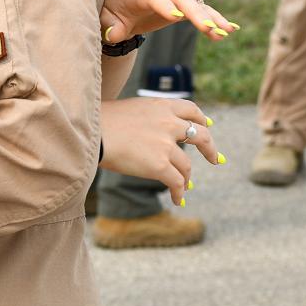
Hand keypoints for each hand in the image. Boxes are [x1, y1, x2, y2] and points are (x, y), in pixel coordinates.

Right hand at [100, 97, 221, 208]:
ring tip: (184, 187)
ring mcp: (166, 145)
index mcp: (160, 106)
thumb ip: (145, 118)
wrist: (90, 132)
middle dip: (210, 149)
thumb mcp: (127, 110)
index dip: (201, 119)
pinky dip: (179, 193)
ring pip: (186, 166)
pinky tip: (177, 200)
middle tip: (215, 159)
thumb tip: (146, 133)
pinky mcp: (160, 165)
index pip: (190, 109)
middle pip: (200, 136)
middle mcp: (168, 123)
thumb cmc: (98, 121)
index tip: (208, 126)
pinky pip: (177, 182)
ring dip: (186, 178)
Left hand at [101, 0, 238, 44]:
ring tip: (227, 32)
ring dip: (212, 18)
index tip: (176, 18)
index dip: (165, 6)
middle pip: (181, 0)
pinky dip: (214, 20)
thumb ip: (109, 26)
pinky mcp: (181, 8)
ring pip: (196, 6)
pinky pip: (200, 12)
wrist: (116, 3)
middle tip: (210, 28)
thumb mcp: (104, 18)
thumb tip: (114, 34)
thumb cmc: (109, 10)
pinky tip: (230, 30)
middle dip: (196, 13)